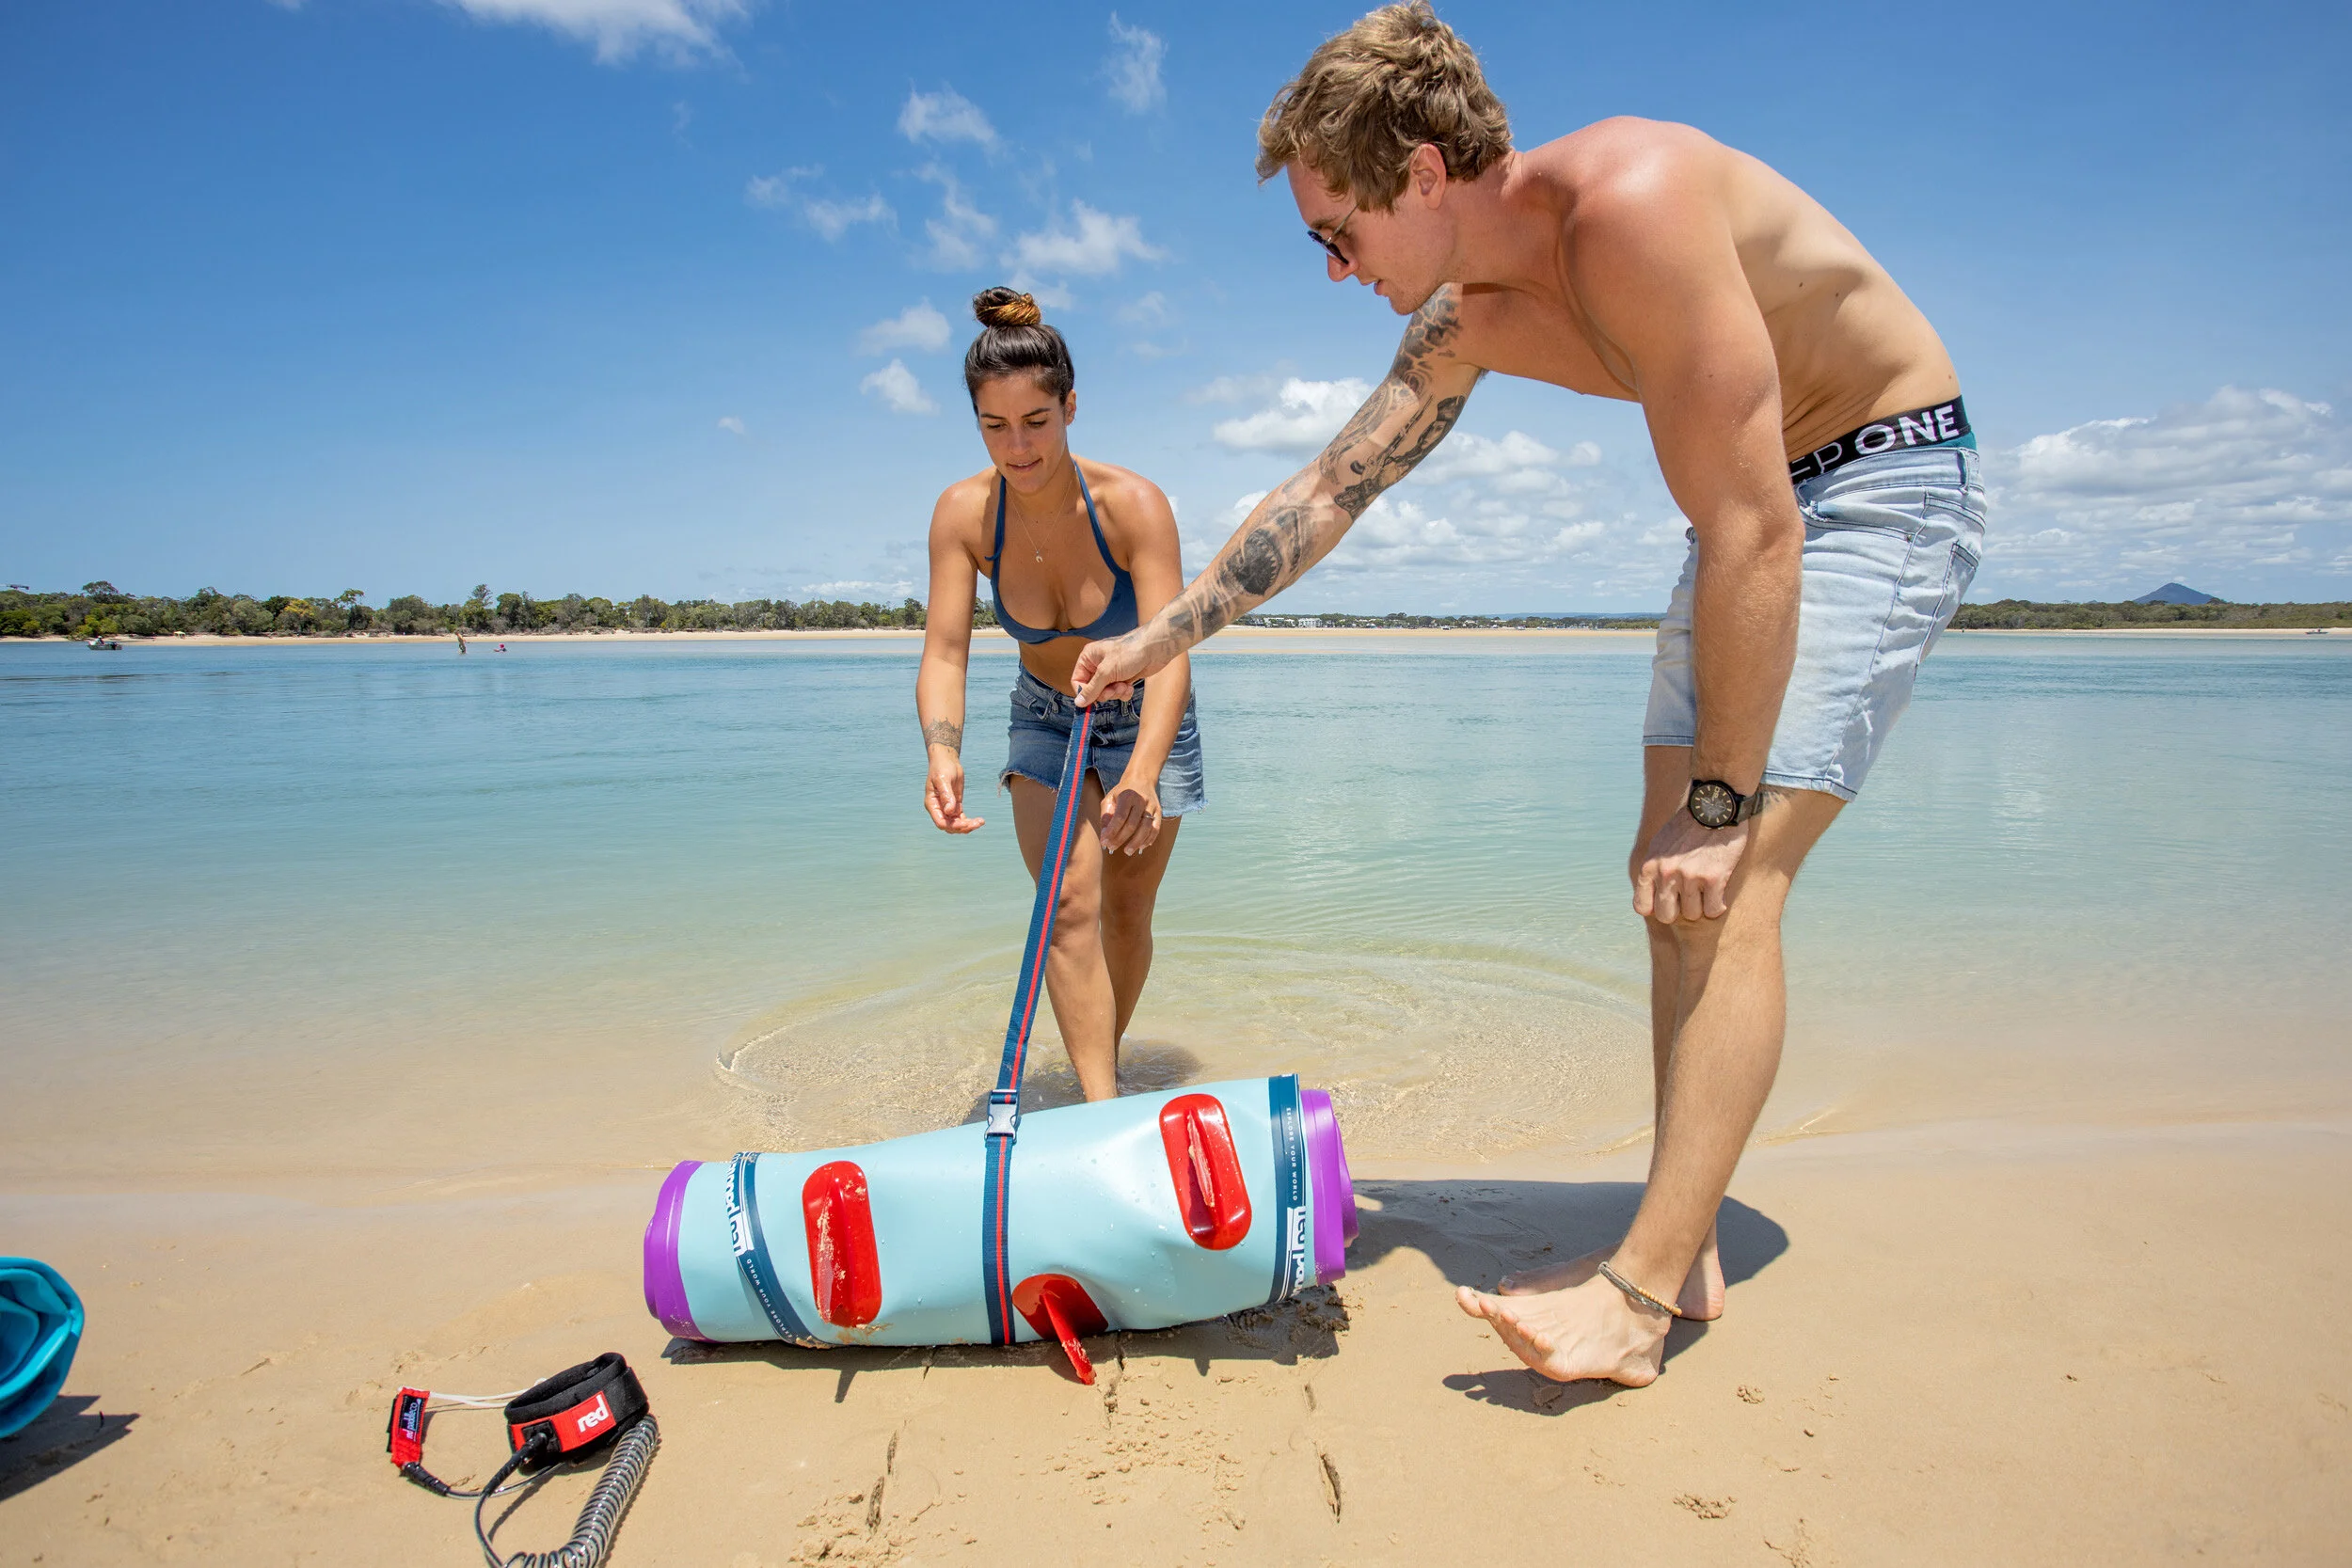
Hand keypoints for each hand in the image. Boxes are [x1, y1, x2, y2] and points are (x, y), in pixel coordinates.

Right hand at [924, 752, 984, 833]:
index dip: (952, 825)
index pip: (940, 822)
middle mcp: (938, 809)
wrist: (947, 760)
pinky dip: (969, 822)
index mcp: (932, 804)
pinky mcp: (955, 805)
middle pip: (949, 826)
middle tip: (977, 823)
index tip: (965, 823)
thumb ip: (946, 795)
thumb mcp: (943, 779)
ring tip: (980, 822)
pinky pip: (961, 818)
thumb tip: (949, 811)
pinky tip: (979, 821)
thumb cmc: (942, 767)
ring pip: (956, 824)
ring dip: (967, 826)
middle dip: (962, 827)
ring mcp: (947, 808)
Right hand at [1073, 630, 1155, 706]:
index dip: (1084, 692)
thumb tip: (1078, 702)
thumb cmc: (1130, 652)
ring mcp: (1111, 672)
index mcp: (1089, 657)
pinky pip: (1117, 692)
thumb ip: (1092, 689)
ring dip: (1115, 693)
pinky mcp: (1123, 677)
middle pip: (1092, 689)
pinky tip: (1130, 686)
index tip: (1093, 700)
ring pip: (1106, 692)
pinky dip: (1124, 692)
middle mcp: (1098, 664)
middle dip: (1104, 692)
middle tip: (1114, 690)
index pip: (1078, 680)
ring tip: (1124, 686)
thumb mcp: (1107, 672)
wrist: (1155, 649)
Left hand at [1099, 776, 1162, 856]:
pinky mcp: (1159, 812)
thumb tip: (1105, 835)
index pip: (1120, 817)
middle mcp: (1142, 800)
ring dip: (1136, 842)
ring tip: (1127, 851)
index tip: (1104, 842)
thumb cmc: (1122, 792)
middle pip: (1132, 824)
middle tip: (1112, 848)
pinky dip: (1149, 839)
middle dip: (1121, 839)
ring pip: (1146, 828)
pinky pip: (1155, 829)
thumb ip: (1106, 816)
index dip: (1112, 831)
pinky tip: (1141, 846)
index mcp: (1127, 795)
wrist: (1141, 779)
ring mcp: (1152, 807)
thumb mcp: (1110, 798)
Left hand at [1633, 810, 1749, 922]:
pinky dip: (1717, 906)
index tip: (1667, 902)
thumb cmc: (1688, 825)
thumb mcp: (1660, 843)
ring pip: (1693, 914)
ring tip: (1705, 890)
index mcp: (1650, 866)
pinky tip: (1719, 895)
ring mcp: (1690, 877)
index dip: (1656, 908)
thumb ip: (1654, 867)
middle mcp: (1666, 873)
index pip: (1642, 907)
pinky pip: (1712, 909)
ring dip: (1700, 906)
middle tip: (1689, 898)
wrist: (1714, 805)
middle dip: (1679, 910)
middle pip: (1667, 916)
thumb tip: (1651, 893)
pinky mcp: (1714, 878)